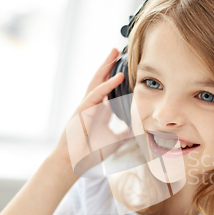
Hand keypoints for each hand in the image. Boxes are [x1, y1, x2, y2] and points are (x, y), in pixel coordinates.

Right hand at [52, 48, 132, 169]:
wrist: (74, 164)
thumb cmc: (90, 153)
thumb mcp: (115, 140)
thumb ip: (125, 132)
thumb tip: (139, 127)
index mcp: (98, 111)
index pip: (107, 89)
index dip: (114, 76)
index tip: (125, 65)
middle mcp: (91, 106)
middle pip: (99, 80)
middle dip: (107, 64)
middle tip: (116, 50)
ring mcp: (85, 107)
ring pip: (96, 82)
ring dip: (105, 67)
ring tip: (113, 53)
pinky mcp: (81, 112)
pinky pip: (95, 95)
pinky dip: (106, 86)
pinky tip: (116, 77)